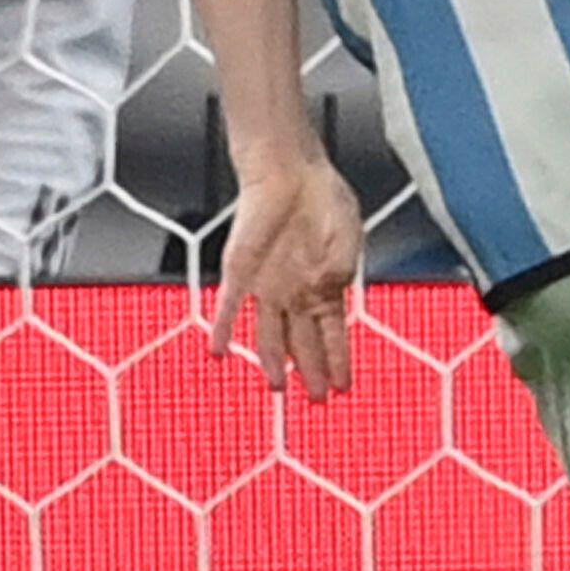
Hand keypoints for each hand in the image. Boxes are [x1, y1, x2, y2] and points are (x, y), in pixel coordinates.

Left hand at [216, 154, 365, 398]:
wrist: (289, 169)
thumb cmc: (323, 196)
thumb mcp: (349, 235)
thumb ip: (343, 268)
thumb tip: (332, 291)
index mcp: (325, 286)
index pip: (334, 335)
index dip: (339, 362)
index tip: (343, 388)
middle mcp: (295, 292)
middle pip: (303, 343)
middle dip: (311, 373)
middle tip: (315, 400)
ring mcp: (267, 285)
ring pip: (268, 333)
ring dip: (272, 361)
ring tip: (276, 387)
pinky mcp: (240, 270)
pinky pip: (230, 305)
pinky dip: (225, 328)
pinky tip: (220, 351)